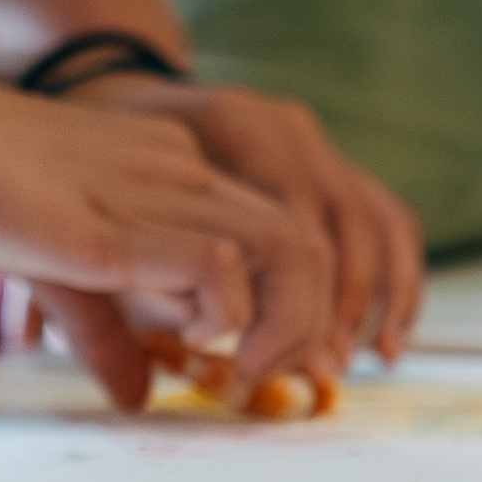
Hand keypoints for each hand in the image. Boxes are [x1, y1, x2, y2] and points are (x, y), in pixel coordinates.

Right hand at [0, 65, 336, 403]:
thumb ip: (105, 329)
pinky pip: (220, 266)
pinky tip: (191, 341)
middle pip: (305, 235)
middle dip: (313, 318)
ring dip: (291, 322)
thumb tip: (137, 397)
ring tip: (250, 369)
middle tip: (268, 374)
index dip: (288, 297)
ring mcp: (155, 193)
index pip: (271, 222)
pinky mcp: (118, 228)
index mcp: (166, 164)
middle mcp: (179, 170)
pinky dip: (229, 315)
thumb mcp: (52, 265)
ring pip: (292, 245)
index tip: (255, 355)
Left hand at [61, 74, 423, 367]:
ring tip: (337, 367)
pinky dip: (395, 281)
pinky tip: (384, 342)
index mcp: (227, 126)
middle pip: (335, 231)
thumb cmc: (86, 158)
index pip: (286, 230)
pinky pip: (386, 219)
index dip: (277, 310)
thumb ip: (114, 288)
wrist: (106, 86)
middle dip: (324, 316)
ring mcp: (313, 137)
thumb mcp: (87, 211)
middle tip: (296, 374)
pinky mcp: (329, 156)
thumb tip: (133, 395)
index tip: (247, 361)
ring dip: (366, 306)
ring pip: (374, 226)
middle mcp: (282, 124)